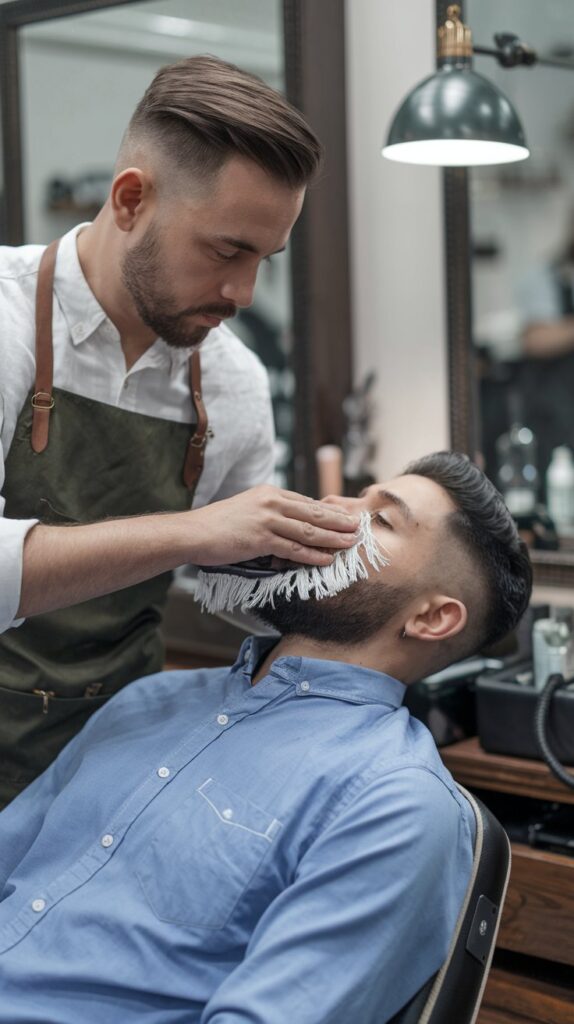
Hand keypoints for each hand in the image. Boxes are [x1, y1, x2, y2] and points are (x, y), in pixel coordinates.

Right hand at [189, 485, 359, 566]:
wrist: (194, 532)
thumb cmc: (218, 525)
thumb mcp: (248, 509)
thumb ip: (270, 512)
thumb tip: (291, 521)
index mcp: (269, 493)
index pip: (306, 502)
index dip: (328, 512)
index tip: (345, 518)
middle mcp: (271, 502)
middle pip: (313, 513)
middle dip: (339, 522)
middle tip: (359, 528)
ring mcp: (267, 519)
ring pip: (308, 530)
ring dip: (333, 538)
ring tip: (351, 544)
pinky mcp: (261, 538)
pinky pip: (293, 548)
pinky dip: (312, 555)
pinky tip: (327, 559)